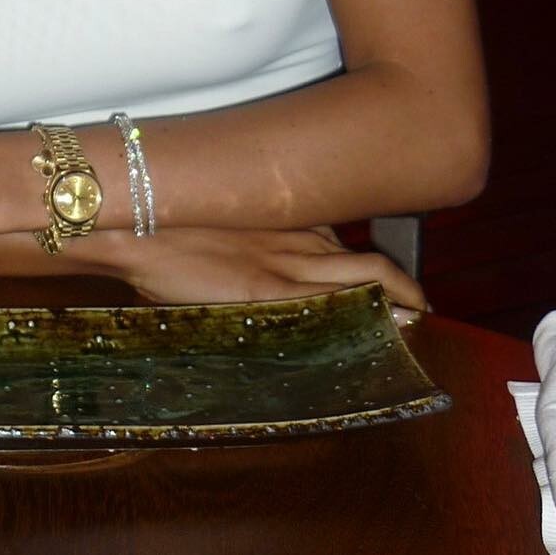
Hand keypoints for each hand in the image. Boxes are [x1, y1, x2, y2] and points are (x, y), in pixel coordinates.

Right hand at [113, 226, 426, 312]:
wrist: (136, 226)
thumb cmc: (171, 230)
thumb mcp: (229, 232)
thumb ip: (260, 248)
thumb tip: (265, 282)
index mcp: (288, 224)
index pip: (348, 247)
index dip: (381, 272)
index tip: (400, 292)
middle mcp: (297, 240)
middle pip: (369, 261)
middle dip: (402, 287)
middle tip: (419, 309)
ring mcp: (283, 265)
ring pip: (360, 278)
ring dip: (393, 302)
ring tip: (414, 322)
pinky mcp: (264, 290)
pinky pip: (324, 303)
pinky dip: (357, 316)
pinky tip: (380, 330)